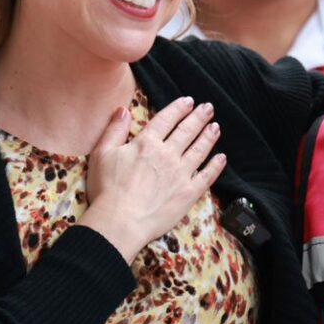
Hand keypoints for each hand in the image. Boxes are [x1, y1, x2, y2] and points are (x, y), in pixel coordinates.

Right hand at [82, 96, 225, 259]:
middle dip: (199, 117)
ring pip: (199, 150)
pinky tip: (221, 158)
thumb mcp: (102, 154)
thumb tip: (123, 110)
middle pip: (187, 131)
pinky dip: (215, 166)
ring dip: (209, 137)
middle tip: (208, 108)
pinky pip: (206, 176)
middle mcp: (167, 155)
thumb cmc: (107, 189)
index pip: (166, 119)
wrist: (120, 222)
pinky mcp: (188, 193)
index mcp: (147, 143)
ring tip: (216, 127)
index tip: (189, 101)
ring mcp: (180, 174)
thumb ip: (114, 130)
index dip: (179, 108)